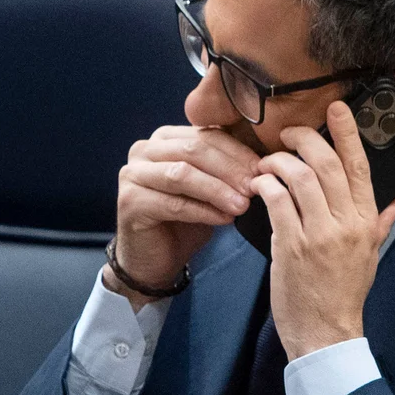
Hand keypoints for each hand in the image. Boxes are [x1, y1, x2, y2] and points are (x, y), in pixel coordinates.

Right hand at [114, 125, 261, 308]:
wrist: (154, 260)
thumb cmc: (184, 222)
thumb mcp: (209, 188)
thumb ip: (225, 169)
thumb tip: (265, 162)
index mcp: (165, 139)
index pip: (206, 135)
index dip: (238, 151)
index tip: (264, 168)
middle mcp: (144, 150)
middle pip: (194, 149)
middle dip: (229, 169)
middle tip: (255, 187)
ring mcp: (132, 174)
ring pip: (183, 174)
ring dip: (218, 189)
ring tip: (243, 205)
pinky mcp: (130, 201)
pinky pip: (174, 203)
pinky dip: (204, 210)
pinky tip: (225, 219)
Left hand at [253, 100, 394, 358]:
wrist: (326, 333)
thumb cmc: (344, 294)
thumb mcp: (370, 256)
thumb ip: (380, 223)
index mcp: (366, 222)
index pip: (360, 166)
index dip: (348, 133)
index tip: (336, 108)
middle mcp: (346, 223)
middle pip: (327, 163)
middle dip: (305, 139)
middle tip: (288, 135)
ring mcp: (319, 234)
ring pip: (299, 177)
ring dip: (278, 162)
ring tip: (267, 163)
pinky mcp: (291, 246)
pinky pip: (277, 201)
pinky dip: (265, 186)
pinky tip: (258, 185)